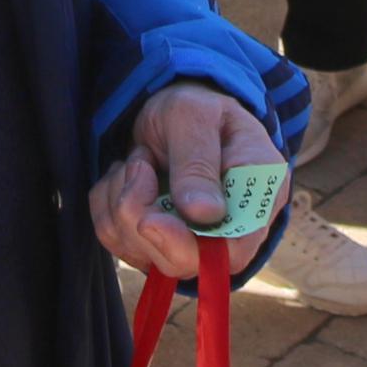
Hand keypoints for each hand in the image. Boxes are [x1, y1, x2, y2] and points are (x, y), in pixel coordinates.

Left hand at [91, 86, 284, 279]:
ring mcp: (190, 240)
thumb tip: (205, 213)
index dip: (190, 248)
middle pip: (181, 261)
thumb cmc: (194, 105)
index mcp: (259, 197)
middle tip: (138, 163)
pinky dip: (107, 205)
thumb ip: (197, 163)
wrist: (171, 108)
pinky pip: (117, 241)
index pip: (233, 251)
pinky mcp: (155, 242)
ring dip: (121, 203)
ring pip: (140, 253)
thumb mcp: (194, 116)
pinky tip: (126, 175)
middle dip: (142, 216)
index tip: (151, 220)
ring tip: (138, 161)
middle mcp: (229, 230)